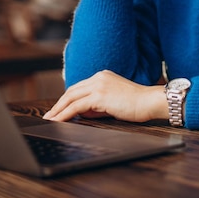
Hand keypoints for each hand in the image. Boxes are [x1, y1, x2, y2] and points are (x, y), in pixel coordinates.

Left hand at [43, 70, 167, 122]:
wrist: (149, 102)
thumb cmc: (137, 104)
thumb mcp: (114, 102)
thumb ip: (98, 105)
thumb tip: (83, 112)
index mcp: (102, 76)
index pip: (79, 87)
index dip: (67, 99)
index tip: (58, 109)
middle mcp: (98, 77)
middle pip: (72, 91)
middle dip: (58, 104)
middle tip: (48, 115)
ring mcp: (98, 85)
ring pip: (71, 97)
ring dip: (58, 109)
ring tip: (49, 119)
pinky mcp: (99, 95)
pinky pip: (76, 105)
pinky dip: (65, 114)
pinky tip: (59, 121)